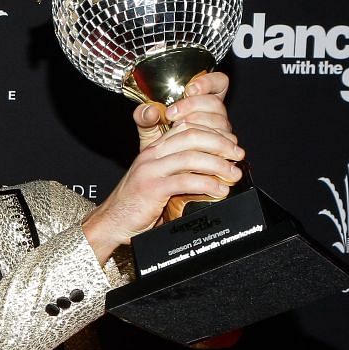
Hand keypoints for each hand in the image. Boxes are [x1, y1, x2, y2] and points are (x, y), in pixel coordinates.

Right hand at [83, 71, 243, 260]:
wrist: (111, 223)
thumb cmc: (136, 205)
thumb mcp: (158, 180)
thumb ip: (179, 170)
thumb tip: (213, 168)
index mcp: (154, 148)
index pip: (187, 127)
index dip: (213, 131)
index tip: (231, 142)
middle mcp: (152, 154)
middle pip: (192, 136)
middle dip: (221, 143)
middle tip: (238, 154)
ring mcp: (150, 170)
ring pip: (191, 156)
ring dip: (218, 164)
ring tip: (233, 174)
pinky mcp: (152, 188)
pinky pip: (185, 180)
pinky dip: (207, 184)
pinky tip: (219, 190)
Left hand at [133, 69, 234, 149]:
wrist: (164, 169)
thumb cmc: (159, 144)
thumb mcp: (147, 127)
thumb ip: (144, 116)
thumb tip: (149, 111)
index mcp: (202, 101)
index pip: (218, 83)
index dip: (209, 82)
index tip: (190, 89)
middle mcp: (215, 115)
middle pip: (215, 102)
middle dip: (192, 105)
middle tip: (172, 114)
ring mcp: (221, 132)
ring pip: (219, 121)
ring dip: (196, 123)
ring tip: (177, 129)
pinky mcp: (222, 150)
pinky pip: (220, 142)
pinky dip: (203, 141)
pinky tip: (187, 144)